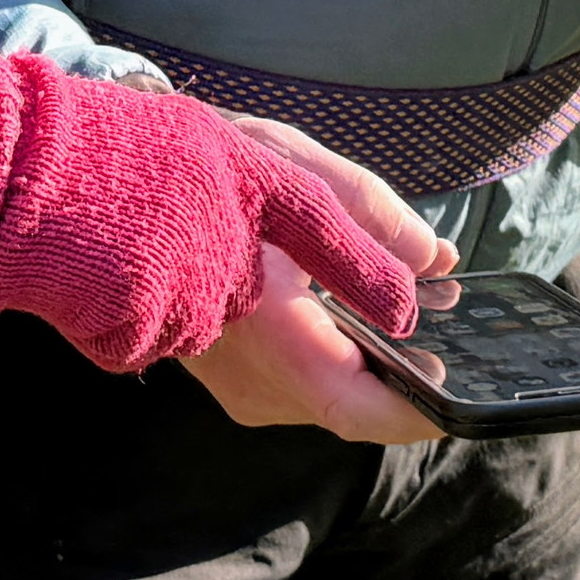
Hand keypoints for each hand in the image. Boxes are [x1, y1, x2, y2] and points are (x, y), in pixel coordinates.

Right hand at [176, 118, 451, 444]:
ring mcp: (242, 387)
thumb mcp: (290, 169)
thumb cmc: (192, 171)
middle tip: (464, 319)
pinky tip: (366, 299)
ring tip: (424, 296)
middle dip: (414, 366)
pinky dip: (346, 345)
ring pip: (336, 390)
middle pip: (357, 401)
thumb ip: (374, 221)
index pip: (363, 409)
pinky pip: (309, 377)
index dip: (424, 410)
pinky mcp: (237, 376)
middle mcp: (254, 382)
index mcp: (266, 335)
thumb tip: (438, 263)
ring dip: (380, 350)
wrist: (107, 192)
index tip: (472, 386)